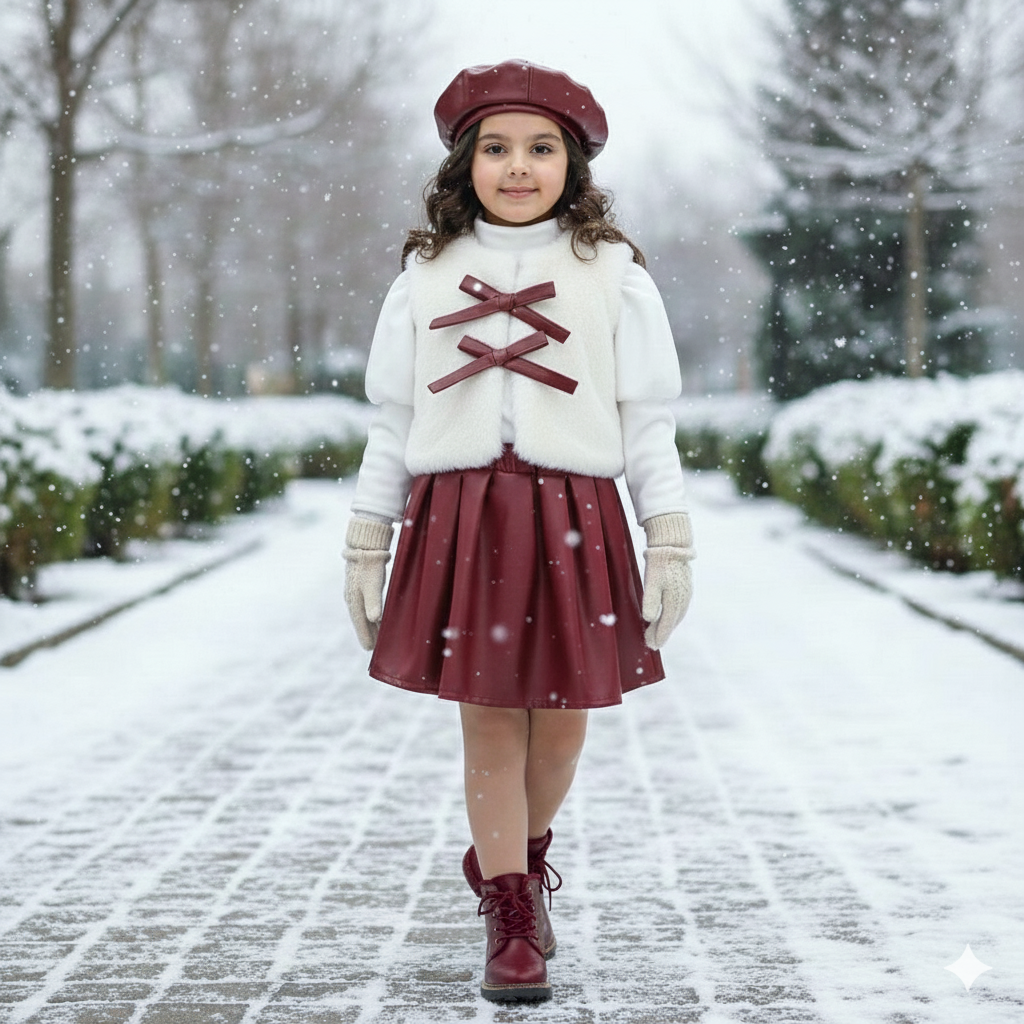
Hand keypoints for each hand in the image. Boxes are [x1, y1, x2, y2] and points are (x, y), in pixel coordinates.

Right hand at [342, 516, 393, 650]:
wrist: (364, 547)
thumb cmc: (370, 566)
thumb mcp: (373, 585)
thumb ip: (374, 602)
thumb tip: (374, 620)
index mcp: (354, 600)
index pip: (360, 623)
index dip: (365, 636)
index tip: (370, 650)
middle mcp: (352, 598)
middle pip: (361, 620)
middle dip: (367, 634)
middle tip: (374, 647)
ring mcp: (354, 591)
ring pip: (362, 613)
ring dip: (369, 625)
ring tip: (375, 636)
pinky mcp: (359, 585)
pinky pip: (363, 605)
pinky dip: (369, 614)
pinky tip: (374, 617)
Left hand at [641, 512, 694, 649]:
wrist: (673, 544)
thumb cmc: (660, 563)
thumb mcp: (652, 582)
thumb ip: (651, 601)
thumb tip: (650, 619)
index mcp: (675, 599)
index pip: (667, 623)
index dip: (659, 635)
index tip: (652, 646)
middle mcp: (683, 599)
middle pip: (673, 621)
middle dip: (663, 633)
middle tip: (652, 644)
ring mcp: (686, 593)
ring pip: (677, 615)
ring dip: (668, 625)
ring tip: (658, 634)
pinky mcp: (686, 587)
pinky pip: (680, 607)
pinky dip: (673, 615)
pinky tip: (668, 616)